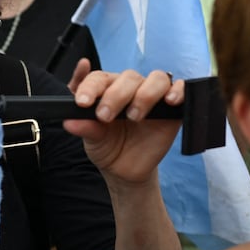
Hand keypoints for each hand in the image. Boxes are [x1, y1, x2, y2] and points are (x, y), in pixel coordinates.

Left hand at [63, 59, 183, 186]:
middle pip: (127, 77)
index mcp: (106, 89)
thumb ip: (85, 128)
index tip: (82, 102)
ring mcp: (152, 96)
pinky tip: (170, 100)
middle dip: (115, 95)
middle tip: (105, 117)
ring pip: (156, 78)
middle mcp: (130, 88)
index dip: (89, 87)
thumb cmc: (108, 148)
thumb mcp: (92, 141)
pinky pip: (180, 88)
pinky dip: (177, 90)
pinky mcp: (173, 108)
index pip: (98, 78)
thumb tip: (69, 122)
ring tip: (134, 116)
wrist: (126, 171)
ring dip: (145, 94)